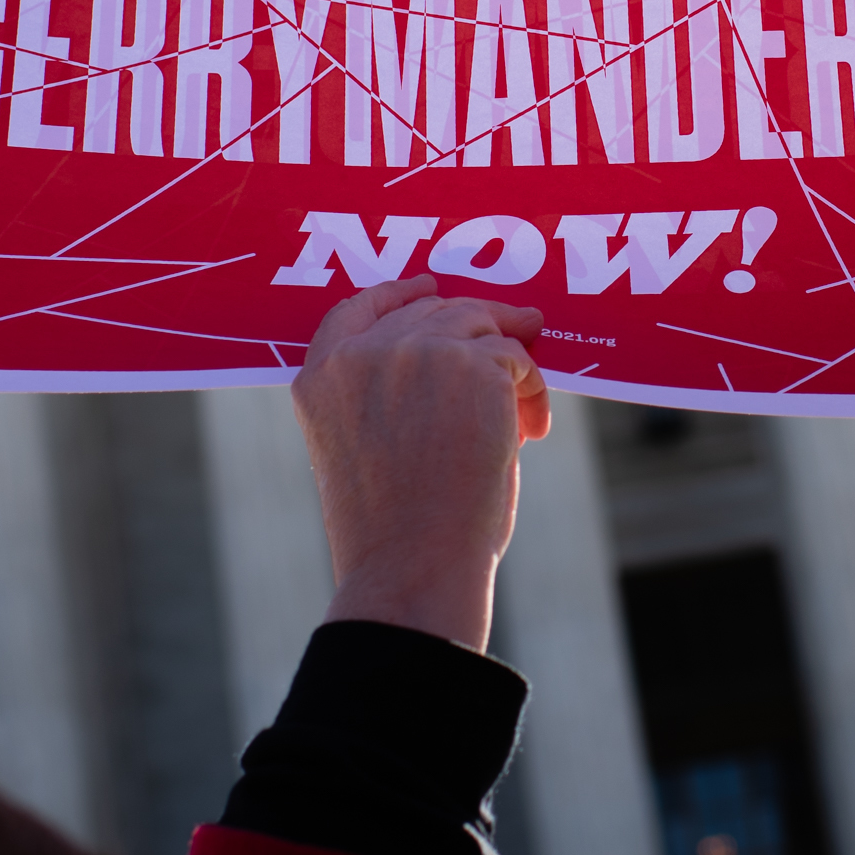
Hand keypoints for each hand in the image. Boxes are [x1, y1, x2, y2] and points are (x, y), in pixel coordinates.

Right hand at [292, 275, 548, 654]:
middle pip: (431, 308)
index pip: (357, 307)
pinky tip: (530, 431)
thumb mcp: (364, 449)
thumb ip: (389, 394)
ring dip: (510, 363)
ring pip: (481, 324)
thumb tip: (466, 352)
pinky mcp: (472, 365)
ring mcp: (417, 352)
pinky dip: (532, 390)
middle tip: (520, 341)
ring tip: (522, 414)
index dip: (399, 292)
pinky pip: (518, 357)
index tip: (430, 286)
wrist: (414, 568)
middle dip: (478, 325)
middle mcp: (363, 354)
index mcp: (321, 378)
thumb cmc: (394, 531)